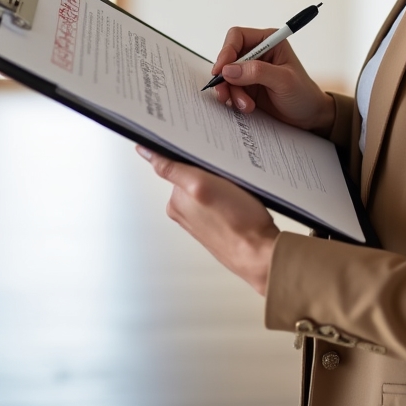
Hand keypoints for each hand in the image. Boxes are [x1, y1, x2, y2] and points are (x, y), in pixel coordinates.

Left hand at [136, 147, 277, 295]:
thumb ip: (172, 169)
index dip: (196, 154)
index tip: (211, 159)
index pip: (180, 163)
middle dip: (211, 169)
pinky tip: (240, 200)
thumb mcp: (202, 185)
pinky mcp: (218, 220)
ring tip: (236, 190)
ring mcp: (202, 216)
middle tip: (227, 175)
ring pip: (211, 184)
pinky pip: (222, 197)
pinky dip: (231, 193)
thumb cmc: (238, 223)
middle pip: (196, 172)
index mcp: (176, 200)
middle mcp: (185, 209)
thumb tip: (145, 153)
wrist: (259, 252)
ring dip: (223, 180)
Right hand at [210, 26, 333, 132]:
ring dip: (231, 92)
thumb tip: (229, 69)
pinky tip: (246, 106)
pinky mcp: (247, 86)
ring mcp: (250, 70)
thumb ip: (257, 72)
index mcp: (269, 41)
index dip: (226, 51)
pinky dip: (233, 99)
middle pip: (228, 57)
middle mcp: (257, 53)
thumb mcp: (284, 81)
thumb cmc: (303, 94)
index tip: (220, 70)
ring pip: (227, 76)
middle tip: (226, 93)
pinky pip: (230, 89)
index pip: (238, 37)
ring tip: (245, 105)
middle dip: (226, 77)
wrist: (309, 116)